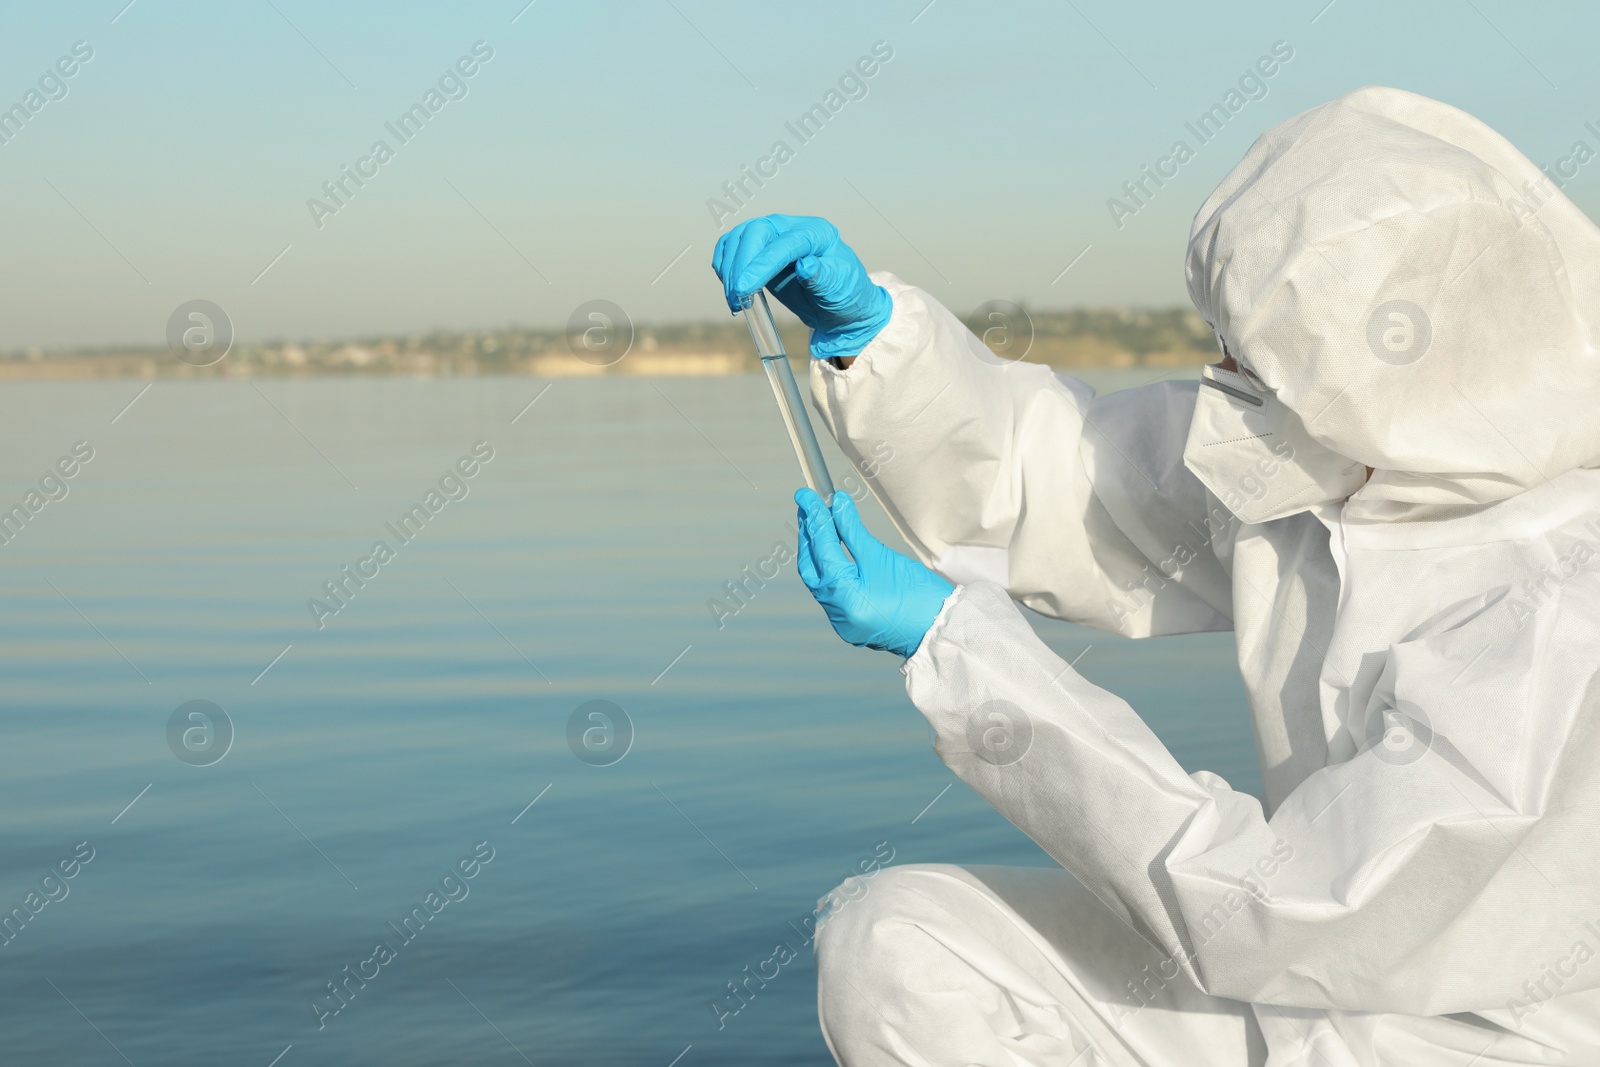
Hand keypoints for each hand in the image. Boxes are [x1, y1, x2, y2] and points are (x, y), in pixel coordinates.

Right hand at [712, 214, 892, 359]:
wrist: (839, 305)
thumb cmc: (844, 295)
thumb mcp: (839, 288)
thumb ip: (822, 276)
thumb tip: (805, 266)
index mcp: (817, 233)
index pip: (783, 243)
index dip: (761, 264)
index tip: (745, 289)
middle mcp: (792, 228)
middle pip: (755, 232)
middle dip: (740, 264)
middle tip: (737, 298)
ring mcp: (773, 236)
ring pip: (738, 238)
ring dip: (729, 268)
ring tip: (735, 301)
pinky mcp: (758, 250)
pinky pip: (732, 248)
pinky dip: (725, 267)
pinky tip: (732, 291)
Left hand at [795, 488, 954, 657]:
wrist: (942, 629)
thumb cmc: (918, 593)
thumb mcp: (882, 557)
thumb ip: (852, 531)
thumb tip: (835, 504)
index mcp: (844, 597)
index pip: (821, 550)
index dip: (814, 519)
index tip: (807, 495)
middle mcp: (837, 614)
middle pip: (811, 569)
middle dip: (808, 537)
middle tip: (806, 508)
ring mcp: (842, 623)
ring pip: (819, 582)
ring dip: (816, 554)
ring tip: (815, 526)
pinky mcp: (851, 625)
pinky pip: (831, 594)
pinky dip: (828, 571)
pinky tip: (831, 554)